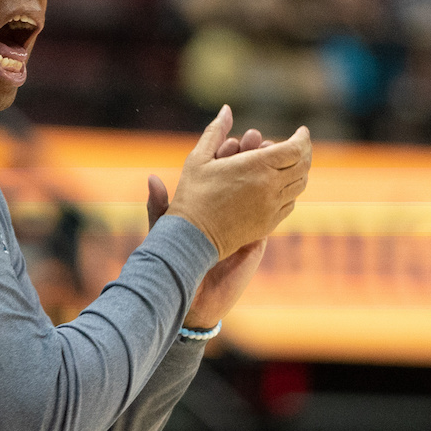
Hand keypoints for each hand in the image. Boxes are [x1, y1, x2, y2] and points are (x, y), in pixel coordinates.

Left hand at [147, 119, 281, 329]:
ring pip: (259, 188)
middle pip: (243, 174)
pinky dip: (275, 193)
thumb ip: (158, 205)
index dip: (225, 153)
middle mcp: (226, 208)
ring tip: (267, 149)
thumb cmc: (174, 260)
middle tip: (254, 138)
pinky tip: (279, 179)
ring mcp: (243, 220)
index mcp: (205, 202)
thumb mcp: (163, 229)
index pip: (218, 170)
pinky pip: (270, 211)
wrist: (190, 292)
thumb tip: (152, 178)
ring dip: (265, 168)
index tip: (229, 139)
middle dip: (250, 154)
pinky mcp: (257, 236)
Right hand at [163, 105, 310, 258]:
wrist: (192, 237)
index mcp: (256, 166)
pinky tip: (281, 187)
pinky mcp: (269, 224)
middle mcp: (270, 186)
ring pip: (299, 186)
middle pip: (303, 166)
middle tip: (300, 145)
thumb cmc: (192, 195)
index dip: (302, 138)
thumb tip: (226, 109)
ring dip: (299, 172)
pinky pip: (290, 204)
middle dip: (305, 152)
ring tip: (292, 164)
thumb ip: (216, 131)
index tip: (301, 131)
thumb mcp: (199, 157)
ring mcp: (272, 207)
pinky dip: (290, 192)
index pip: (295, 148)